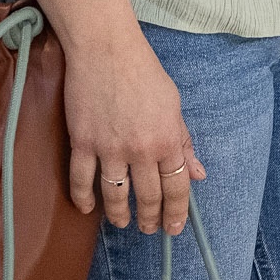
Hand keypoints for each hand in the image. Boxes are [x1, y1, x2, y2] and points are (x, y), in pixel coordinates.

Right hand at [18, 0, 206, 234]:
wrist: (107, 50)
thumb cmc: (145, 73)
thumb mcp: (174, 106)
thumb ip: (184, 142)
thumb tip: (198, 172)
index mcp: (169, 139)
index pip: (177, 187)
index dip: (176, 212)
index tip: (174, 228)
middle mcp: (142, 149)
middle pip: (148, 196)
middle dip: (150, 218)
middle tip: (149, 229)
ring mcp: (110, 148)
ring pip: (115, 194)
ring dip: (119, 214)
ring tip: (123, 223)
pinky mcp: (82, 143)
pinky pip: (81, 180)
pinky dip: (84, 198)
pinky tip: (89, 208)